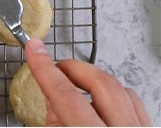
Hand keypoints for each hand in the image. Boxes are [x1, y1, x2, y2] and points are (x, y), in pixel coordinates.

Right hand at [24, 39, 151, 125]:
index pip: (65, 95)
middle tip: (53, 66)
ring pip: (121, 88)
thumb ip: (54, 122)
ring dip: (93, 80)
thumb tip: (51, 100)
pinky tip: (100, 99)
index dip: (45, 69)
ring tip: (73, 85)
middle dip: (72, 68)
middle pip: (100, 82)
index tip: (34, 49)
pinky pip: (134, 102)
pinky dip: (115, 94)